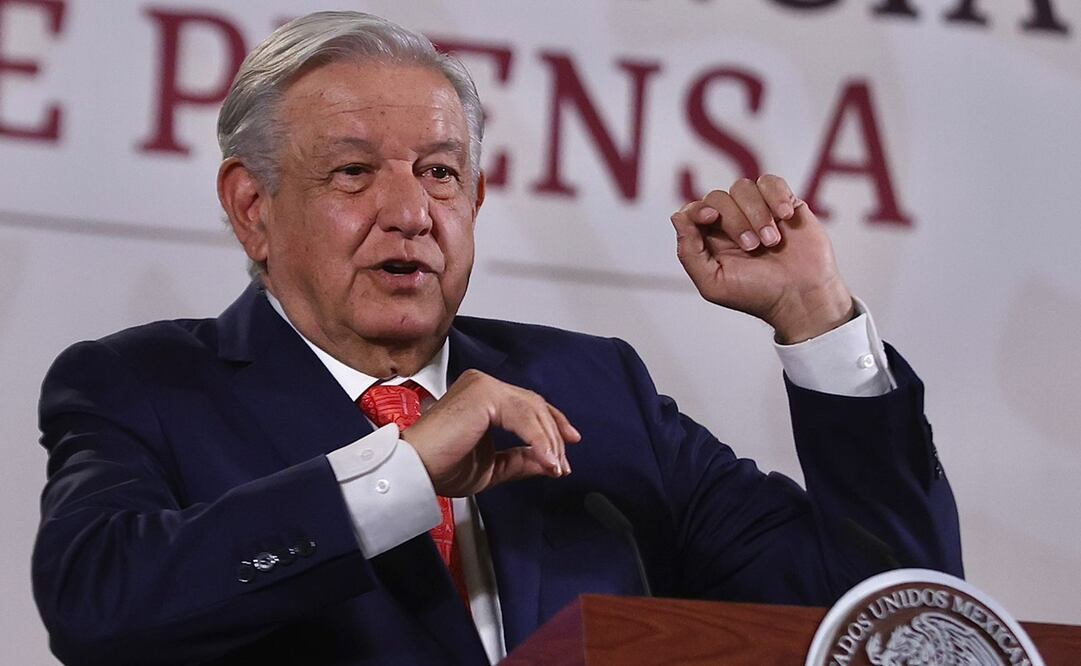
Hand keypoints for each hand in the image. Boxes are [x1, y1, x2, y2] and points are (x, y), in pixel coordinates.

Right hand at [402, 370, 579, 496]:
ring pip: (532, 410)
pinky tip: (546, 460)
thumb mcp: (492, 466)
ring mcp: (483, 386)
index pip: (527, 404)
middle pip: (534, 405)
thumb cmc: (441, 467)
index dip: (551, 425)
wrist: (414, 470)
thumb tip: (550, 462)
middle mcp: (483, 384)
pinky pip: (523, 417)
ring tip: (555, 467)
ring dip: (549, 441)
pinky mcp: (484, 394)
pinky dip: (539, 440)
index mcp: (482, 397)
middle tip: (563, 464)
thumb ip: (520, 460)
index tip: (567, 446)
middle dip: (554, 436)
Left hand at [670, 175, 854, 342]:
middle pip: (718, 197)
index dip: (697, 209)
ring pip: (744, 187)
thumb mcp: (713, 283)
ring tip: (773, 241)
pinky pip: (771, 182)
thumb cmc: (757, 295)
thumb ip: (689, 252)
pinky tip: (785, 216)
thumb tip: (678, 217)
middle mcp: (731, 222)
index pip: (693, 210)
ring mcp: (757, 211)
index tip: (711, 217)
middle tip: (753, 247)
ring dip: (757, 213)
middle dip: (735, 221)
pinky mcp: (783, 204)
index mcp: (710, 239)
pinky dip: (776, 195)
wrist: (800, 296)